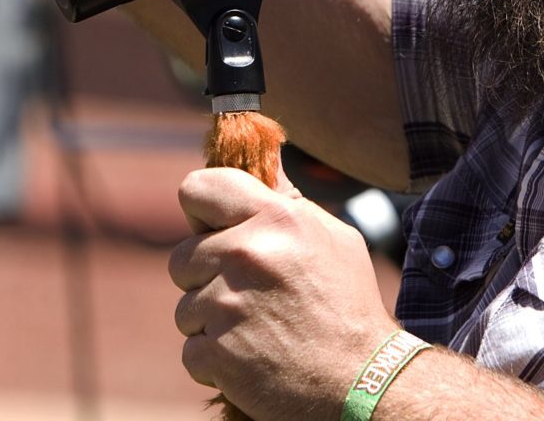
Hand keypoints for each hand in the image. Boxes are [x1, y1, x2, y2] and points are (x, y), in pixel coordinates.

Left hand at [171, 167, 395, 420]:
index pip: (197, 188)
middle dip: (206, 279)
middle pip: (181, 257)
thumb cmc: (347, 307)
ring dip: (211, 324)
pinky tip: (252, 359)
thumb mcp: (330, 238)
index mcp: (275, 219)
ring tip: (257, 331)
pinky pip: (191, 350)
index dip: (200, 211)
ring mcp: (227, 305)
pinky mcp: (216, 352)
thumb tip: (265, 160)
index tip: (214, 230)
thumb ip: (287, 202)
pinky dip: (215, 361)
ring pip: (184, 308)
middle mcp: (247, 254)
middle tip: (249, 297)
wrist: (362, 382)